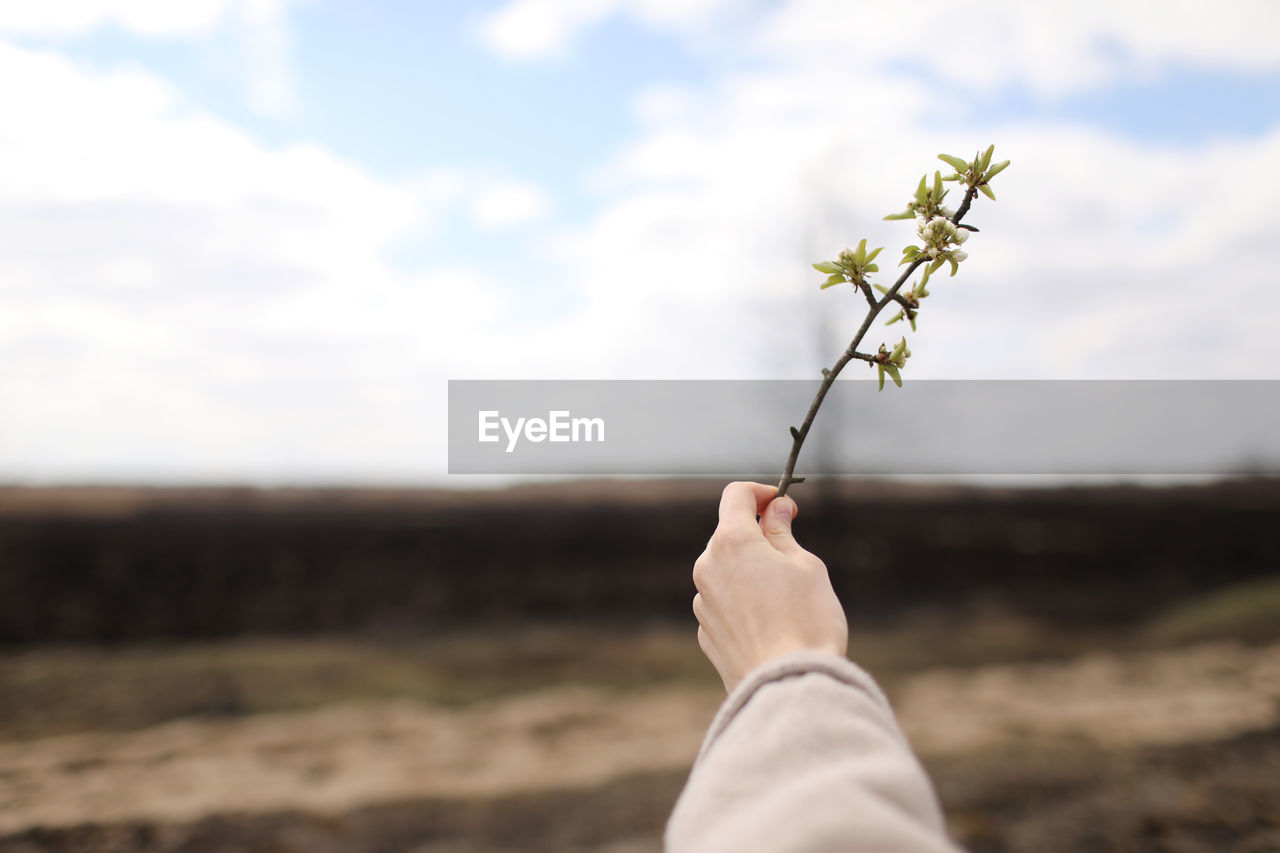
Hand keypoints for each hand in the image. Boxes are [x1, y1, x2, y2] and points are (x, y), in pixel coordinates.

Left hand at [692, 482, 848, 691]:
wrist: (788, 687)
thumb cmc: (806, 622)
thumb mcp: (806, 566)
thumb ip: (783, 533)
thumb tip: (775, 509)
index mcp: (732, 542)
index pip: (736, 495)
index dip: (762, 493)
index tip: (784, 506)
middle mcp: (707, 567)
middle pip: (729, 534)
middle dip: (757, 535)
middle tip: (793, 553)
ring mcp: (702, 603)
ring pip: (725, 571)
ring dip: (749, 571)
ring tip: (787, 600)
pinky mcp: (705, 634)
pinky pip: (723, 604)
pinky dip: (742, 603)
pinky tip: (770, 626)